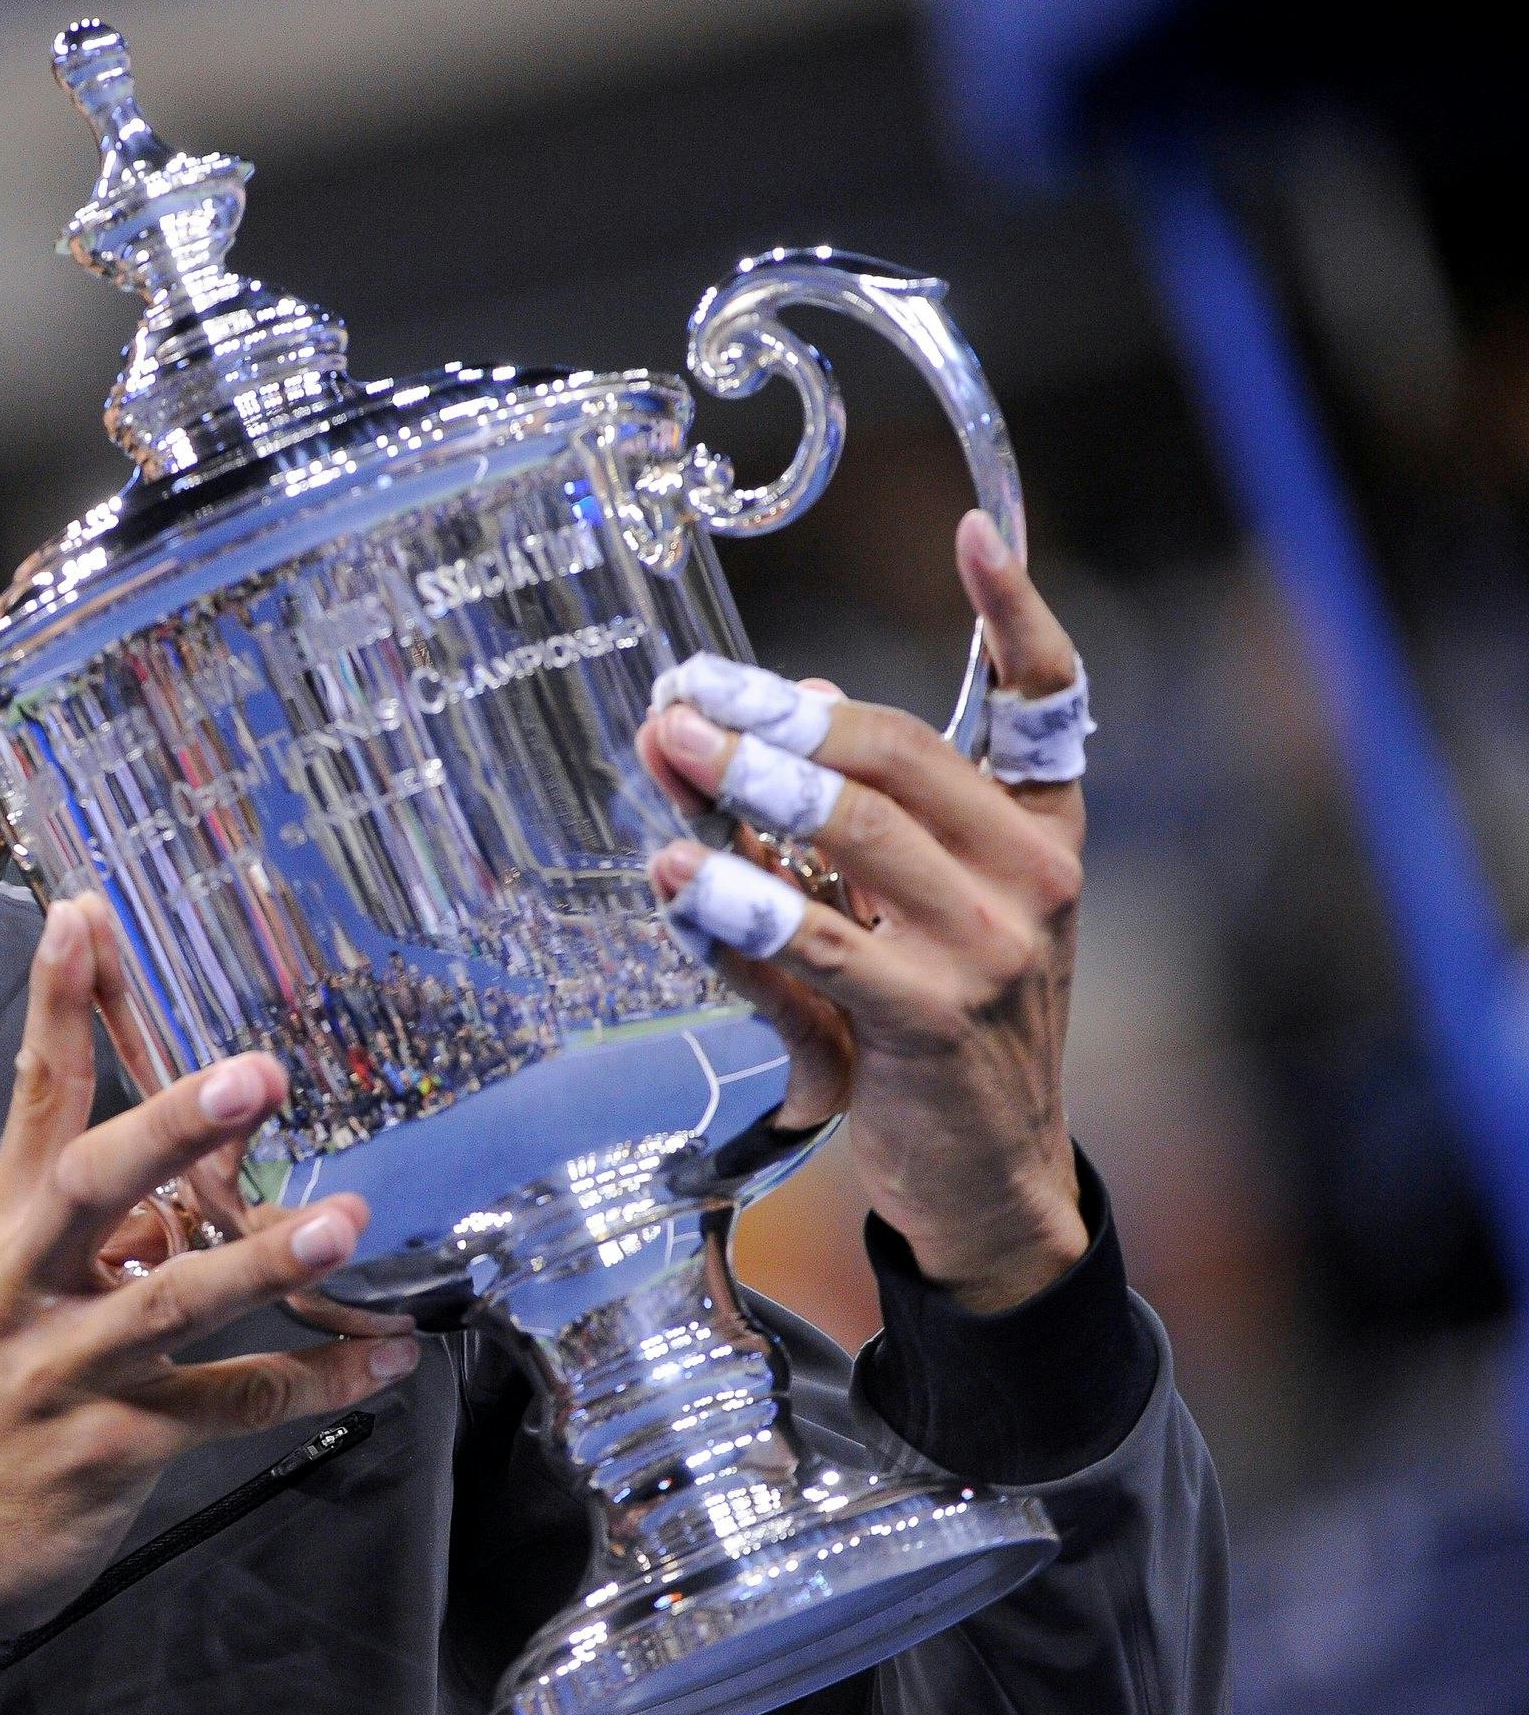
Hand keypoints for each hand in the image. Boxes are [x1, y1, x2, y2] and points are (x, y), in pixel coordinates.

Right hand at [0, 894, 422, 1637]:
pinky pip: (231, 1407)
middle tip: (258, 1076)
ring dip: (261, 1264)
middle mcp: (32, 1282)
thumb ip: (114, 1220)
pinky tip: (385, 1361)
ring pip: (171, 1304)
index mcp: (10, 1225)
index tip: (86, 917)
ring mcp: (72, 1365)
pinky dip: (314, 1383)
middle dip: (174, 1126)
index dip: (57, 1005)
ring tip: (343, 1226)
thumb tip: (212, 1165)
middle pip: (94, 1185)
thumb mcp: (27, 1284)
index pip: (35, 1095)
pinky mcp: (118, 1443)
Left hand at [634, 509, 1089, 1312]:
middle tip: (683, 695)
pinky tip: (675, 874)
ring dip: (739, 786)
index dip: (1015, 613)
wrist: (989, 1182)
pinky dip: (734, 902)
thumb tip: (789, 708)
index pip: (1048, 702)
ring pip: (848, 833)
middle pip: (892, 755)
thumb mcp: (922, 914)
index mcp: (1042, 834)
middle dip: (773, 717)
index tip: (970, 532)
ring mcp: (989, 948)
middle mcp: (1032, 877)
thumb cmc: (936, 1031)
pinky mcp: (930, 1020)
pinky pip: (812, 936)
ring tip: (665, 751)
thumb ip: (868, 819)